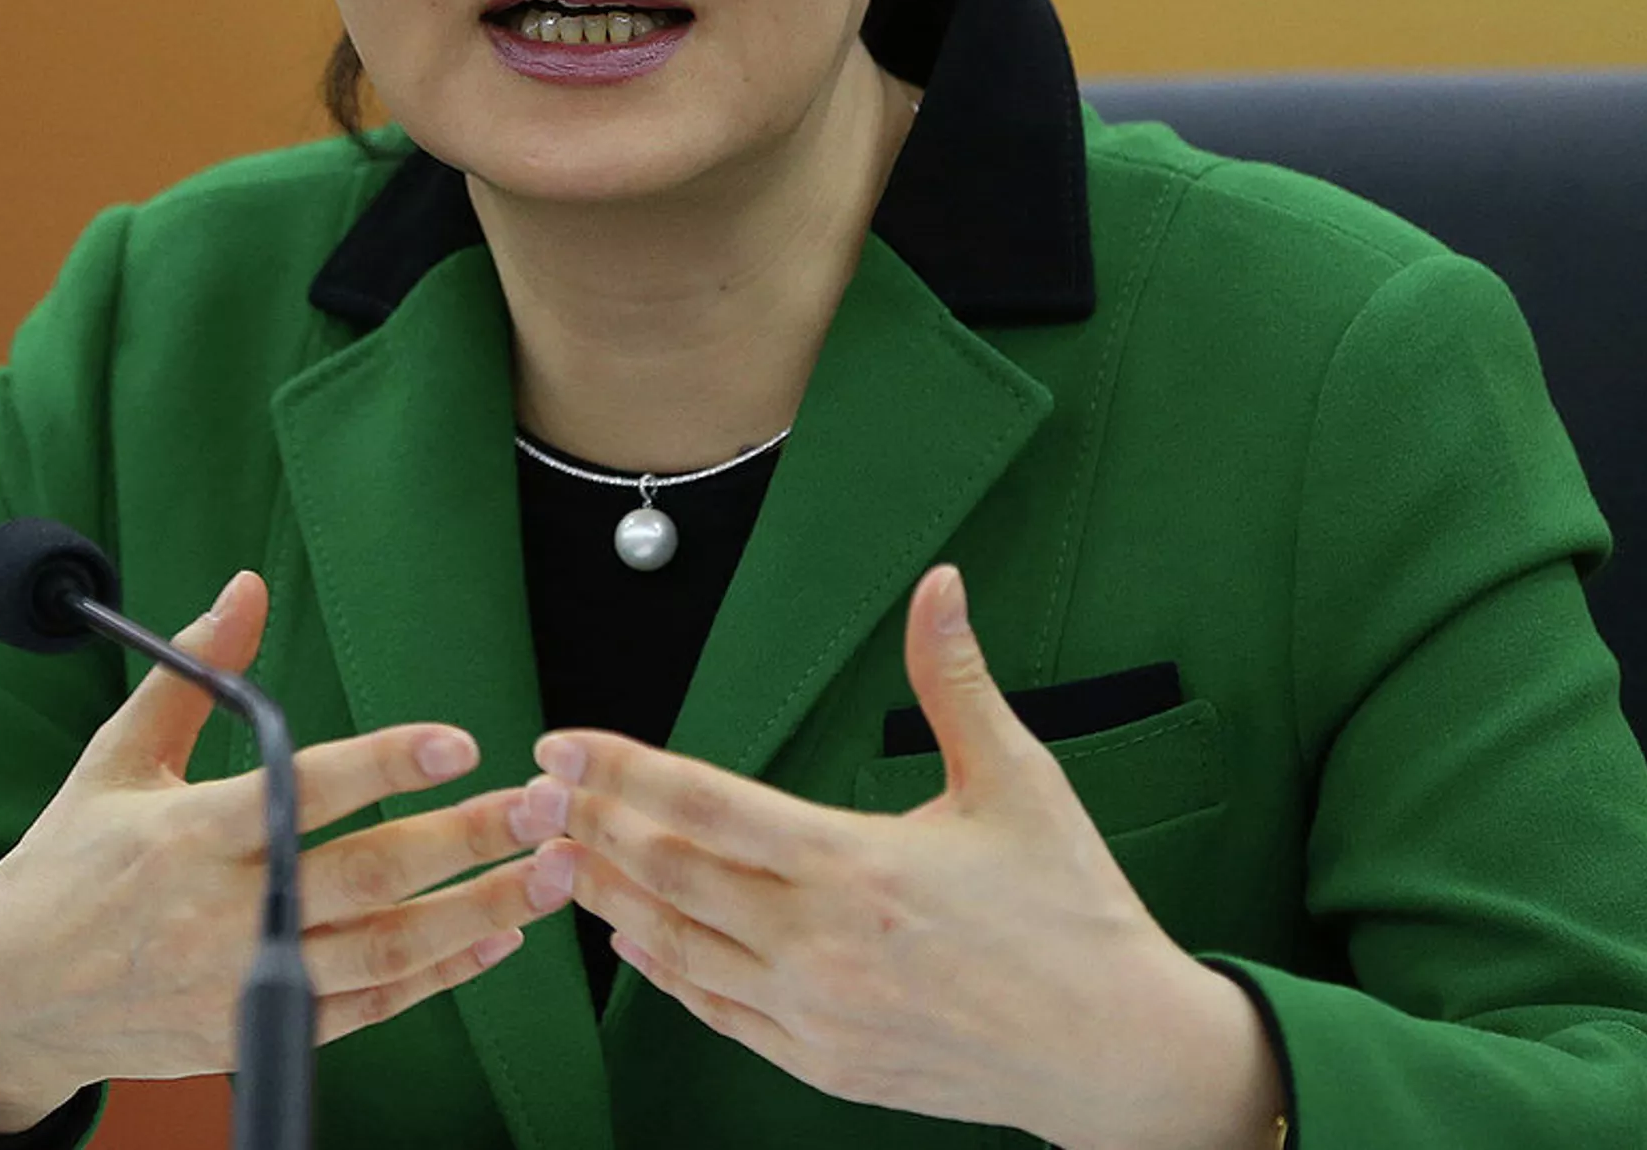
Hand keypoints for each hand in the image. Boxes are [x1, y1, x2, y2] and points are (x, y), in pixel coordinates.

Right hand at [0, 571, 574, 1132]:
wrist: (6, 1002)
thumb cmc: (66, 863)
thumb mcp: (115, 757)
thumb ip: (191, 669)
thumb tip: (246, 584)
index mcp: (186, 836)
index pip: (301, 794)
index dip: (383, 766)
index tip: (457, 742)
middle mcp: (222, 916)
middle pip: (363, 879)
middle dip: (463, 842)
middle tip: (540, 806)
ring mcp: (243, 986)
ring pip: (381, 955)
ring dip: (476, 914)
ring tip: (550, 874)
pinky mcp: (255, 1039)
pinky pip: (366, 1011)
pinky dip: (437, 977)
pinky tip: (496, 936)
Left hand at [519, 565, 1281, 1149]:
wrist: (1115, 1055)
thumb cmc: (1071, 910)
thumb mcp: (1019, 780)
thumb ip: (955, 678)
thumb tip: (938, 582)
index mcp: (858, 866)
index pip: (708, 809)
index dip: (624, 773)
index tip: (562, 745)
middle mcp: (822, 946)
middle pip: (672, 877)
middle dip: (593, 828)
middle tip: (531, 793)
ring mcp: (817, 1015)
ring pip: (679, 950)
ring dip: (610, 899)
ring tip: (556, 856)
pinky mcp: (825, 1065)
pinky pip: (719, 1012)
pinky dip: (664, 973)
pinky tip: (633, 942)